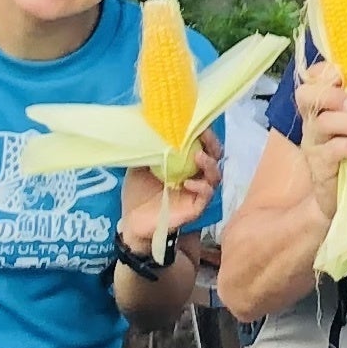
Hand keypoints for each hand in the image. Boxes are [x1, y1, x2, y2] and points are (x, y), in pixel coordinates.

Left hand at [122, 132, 220, 255]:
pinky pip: (206, 195)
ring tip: (198, 157)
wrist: (131, 222)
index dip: (203, 134)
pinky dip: (201, 187)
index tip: (196, 125)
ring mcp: (196, 192)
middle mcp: (195, 175)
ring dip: (209, 164)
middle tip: (203, 138)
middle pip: (215, 157)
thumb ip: (150, 150)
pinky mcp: (195, 208)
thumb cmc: (137, 193)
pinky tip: (187, 182)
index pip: (202, 145)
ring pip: (214, 176)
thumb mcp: (140, 166)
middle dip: (212, 145)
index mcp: (184, 163)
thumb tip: (152, 130)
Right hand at [289, 58, 346, 216]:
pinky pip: (334, 149)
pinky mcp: (319, 165)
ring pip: (323, 122)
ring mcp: (314, 142)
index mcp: (326, 103)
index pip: (312, 78)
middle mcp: (314, 119)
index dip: (323, 72)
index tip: (342, 75)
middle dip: (331, 94)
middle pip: (306, 95)